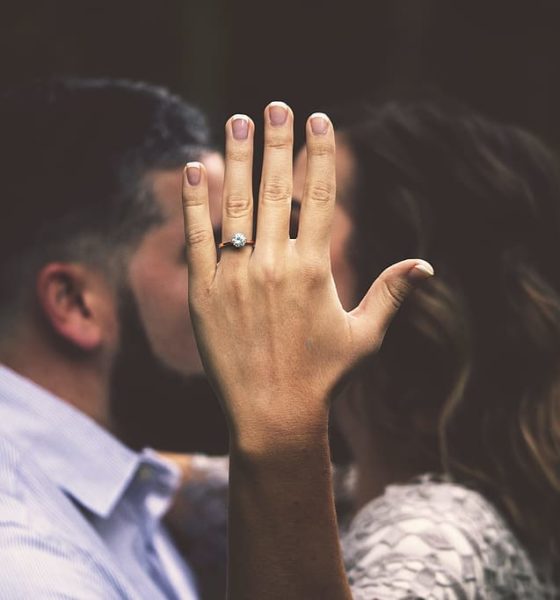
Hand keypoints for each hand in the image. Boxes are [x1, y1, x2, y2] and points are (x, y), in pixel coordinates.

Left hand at [181, 102, 432, 448]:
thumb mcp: (365, 336)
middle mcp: (275, 264)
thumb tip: (425, 265)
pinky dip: (194, 202)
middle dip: (276, 141)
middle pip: (275, 188)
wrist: (272, 414)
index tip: (318, 120)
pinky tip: (193, 169)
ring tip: (236, 120)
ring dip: (235, 157)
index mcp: (314, 269)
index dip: (319, 154)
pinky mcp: (203, 293)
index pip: (319, 197)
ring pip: (235, 204)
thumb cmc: (323, 377)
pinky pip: (197, 238)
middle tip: (274, 105)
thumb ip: (391, 294)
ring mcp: (235, 277)